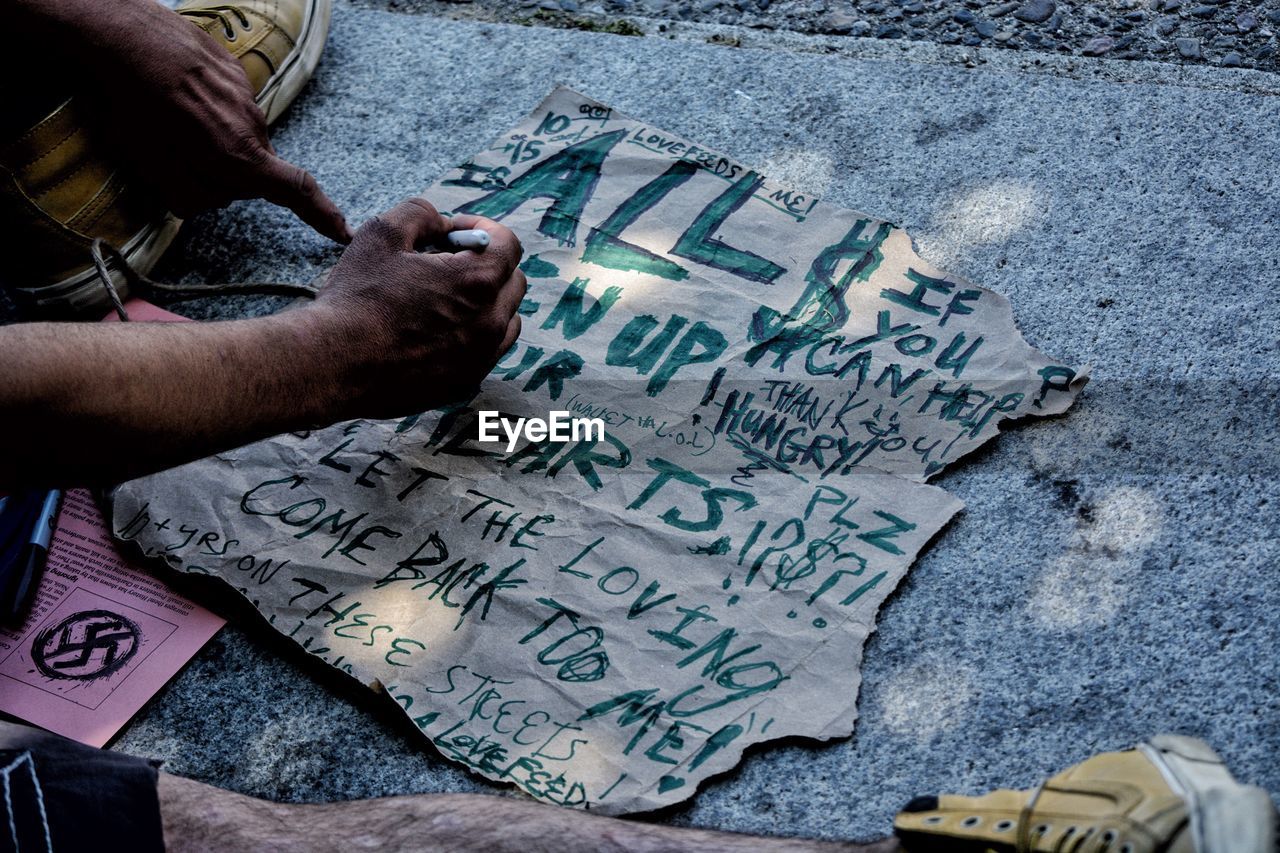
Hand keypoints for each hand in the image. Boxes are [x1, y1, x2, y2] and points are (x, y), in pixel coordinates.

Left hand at [48, 0, 350, 241]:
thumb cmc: (135, 100)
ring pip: (235, 138)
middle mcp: (252, 127)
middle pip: (248, 169)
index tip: (342, 232)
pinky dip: (205, 112)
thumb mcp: (150, 162)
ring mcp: (246, 98)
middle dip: (220, 174)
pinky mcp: (234, 75)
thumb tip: (204, 204)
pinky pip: (227, 109)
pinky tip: (174, 97)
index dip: (321, 215)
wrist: (127, 33)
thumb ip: (186, 193)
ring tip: (167, 118)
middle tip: (172, 155)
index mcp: (238, 155)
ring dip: (209, 139)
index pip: (295, 190)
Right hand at [308, 198, 525, 417]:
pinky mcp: (465, 382)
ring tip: (445, 298)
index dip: (482, 229)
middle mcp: (490, 322)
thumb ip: (421, 213)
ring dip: (487, 302)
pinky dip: (474, 335)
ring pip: (507, 320)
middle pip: (513, 282)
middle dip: (488, 265)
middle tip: (447, 263)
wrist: (334, 364)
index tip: (454, 233)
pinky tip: (438, 330)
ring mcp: (481, 357)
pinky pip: (487, 351)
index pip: (508, 244)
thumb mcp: (382, 233)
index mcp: (477, 281)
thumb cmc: (357, 298)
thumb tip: (441, 222)